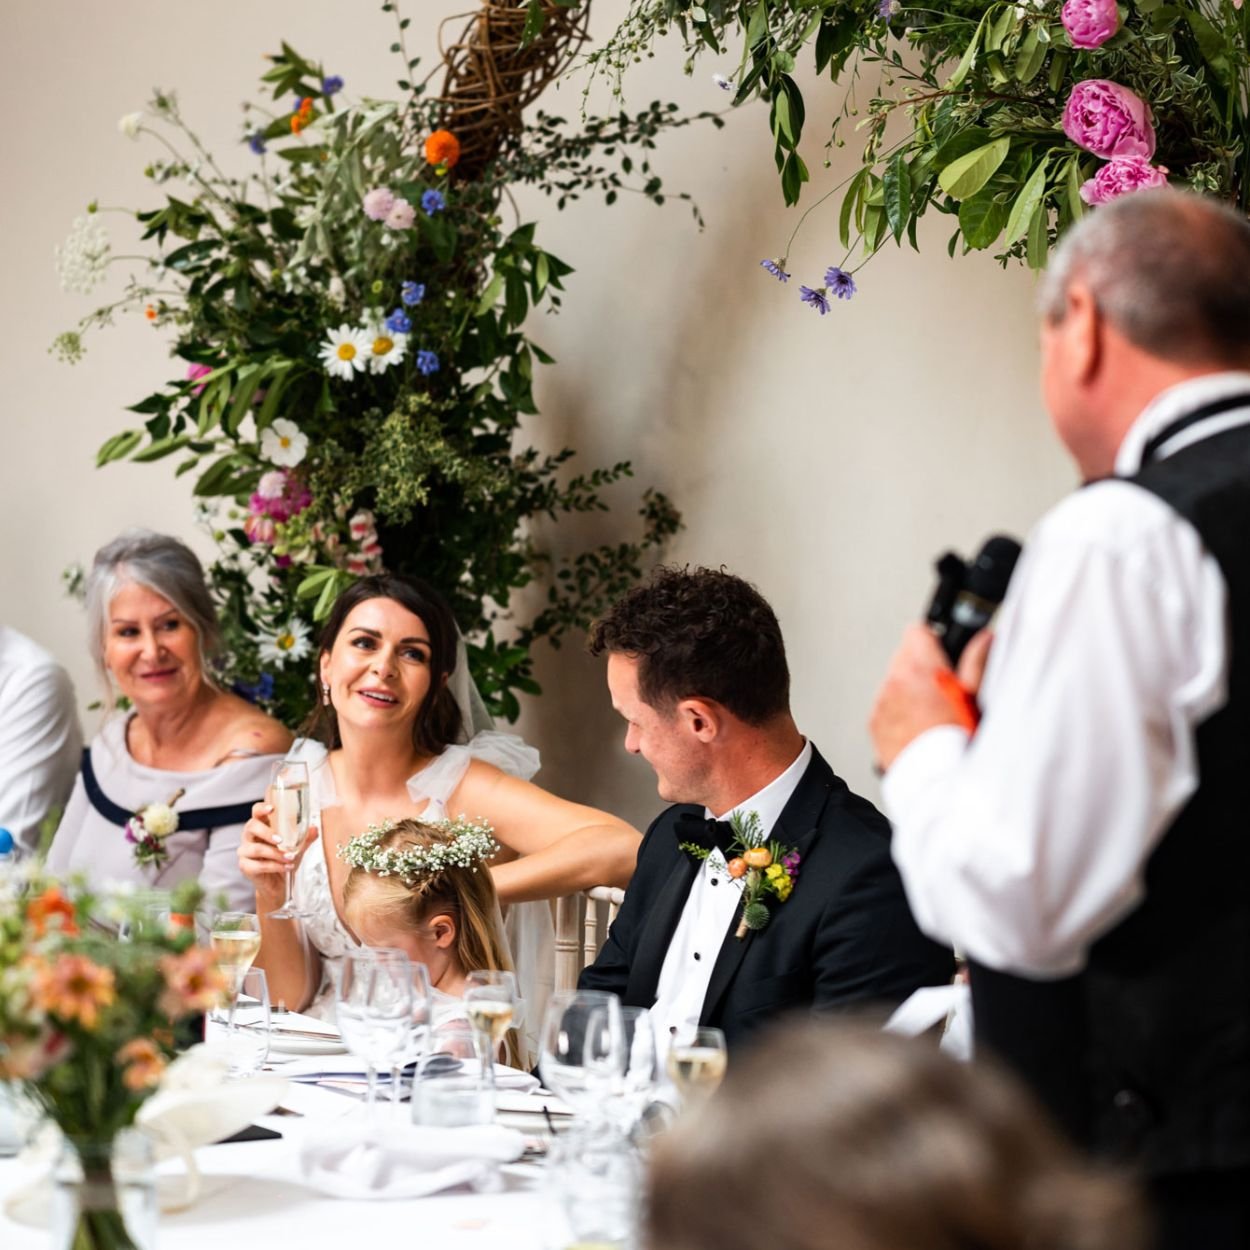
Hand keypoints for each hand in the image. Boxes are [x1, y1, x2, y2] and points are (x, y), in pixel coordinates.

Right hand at [238, 800, 317, 903]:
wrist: (279, 884)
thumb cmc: (285, 859)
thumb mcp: (298, 847)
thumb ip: (305, 838)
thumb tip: (314, 829)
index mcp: (261, 826)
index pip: (256, 812)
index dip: (262, 808)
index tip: (272, 808)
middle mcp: (250, 836)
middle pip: (252, 826)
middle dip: (267, 832)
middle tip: (281, 840)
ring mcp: (245, 851)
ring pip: (256, 848)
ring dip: (275, 853)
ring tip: (290, 857)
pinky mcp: (245, 867)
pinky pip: (258, 865)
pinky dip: (275, 866)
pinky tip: (287, 867)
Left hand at [870, 625, 974, 773]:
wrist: (937, 785)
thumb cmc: (959, 745)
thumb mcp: (977, 699)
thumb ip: (978, 662)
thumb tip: (984, 638)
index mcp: (921, 671)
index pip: (917, 631)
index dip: (933, 639)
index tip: (941, 650)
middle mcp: (895, 683)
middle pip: (904, 655)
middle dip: (922, 665)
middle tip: (944, 688)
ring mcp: (882, 704)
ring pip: (893, 681)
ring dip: (909, 689)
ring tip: (933, 712)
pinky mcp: (874, 724)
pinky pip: (885, 706)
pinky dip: (898, 711)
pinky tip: (918, 727)